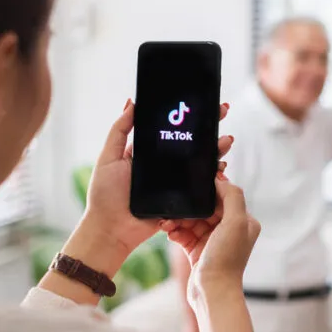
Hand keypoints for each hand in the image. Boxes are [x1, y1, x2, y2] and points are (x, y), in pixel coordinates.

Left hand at [81, 99, 232, 258]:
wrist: (112, 228)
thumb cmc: (105, 195)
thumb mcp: (108, 157)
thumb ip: (119, 131)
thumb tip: (131, 103)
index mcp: (149, 153)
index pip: (171, 130)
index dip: (186, 117)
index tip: (200, 103)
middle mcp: (165, 165)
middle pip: (191, 144)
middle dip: (209, 128)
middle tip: (222, 111)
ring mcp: (175, 182)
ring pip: (201, 162)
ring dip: (216, 149)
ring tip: (226, 140)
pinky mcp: (182, 199)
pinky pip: (201, 185)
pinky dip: (214, 176)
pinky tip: (221, 166)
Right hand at [163, 179, 260, 292]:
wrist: (212, 292)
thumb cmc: (226, 259)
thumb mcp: (236, 222)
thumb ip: (232, 196)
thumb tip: (220, 178)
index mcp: (244, 221)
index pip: (224, 197)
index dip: (206, 192)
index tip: (190, 188)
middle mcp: (230, 229)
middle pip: (205, 208)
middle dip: (188, 207)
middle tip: (173, 208)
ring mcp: (213, 240)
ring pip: (192, 220)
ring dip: (178, 219)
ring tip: (166, 222)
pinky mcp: (198, 250)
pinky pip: (184, 233)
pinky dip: (175, 230)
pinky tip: (167, 231)